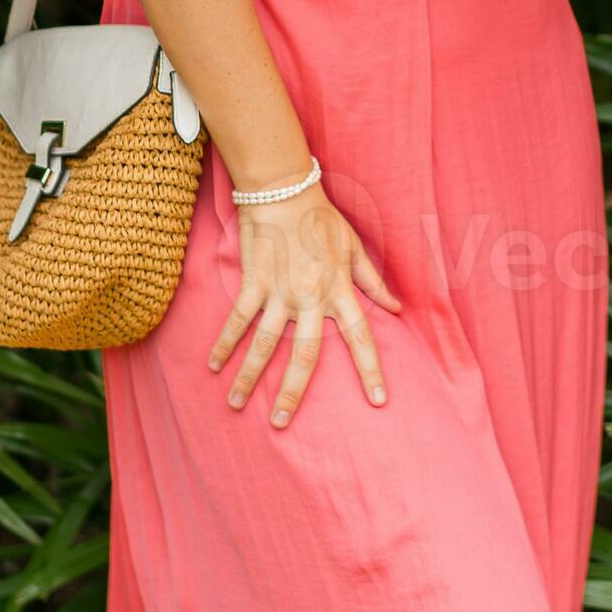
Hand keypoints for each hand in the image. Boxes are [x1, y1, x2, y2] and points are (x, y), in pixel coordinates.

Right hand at [208, 183, 399, 427]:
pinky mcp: (254, 283)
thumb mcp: (355, 247)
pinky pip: (238, 319)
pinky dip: (225, 343)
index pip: (361, 337)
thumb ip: (374, 281)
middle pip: (305, 355)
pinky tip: (214, 366)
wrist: (284, 189)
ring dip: (249, 377)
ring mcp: (280, 292)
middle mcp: (311, 298)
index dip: (371, 370)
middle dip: (293, 392)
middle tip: (282, 423)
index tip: (379, 401)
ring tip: (236, 405)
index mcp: (340, 290)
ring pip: (264, 344)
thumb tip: (398, 308)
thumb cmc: (322, 218)